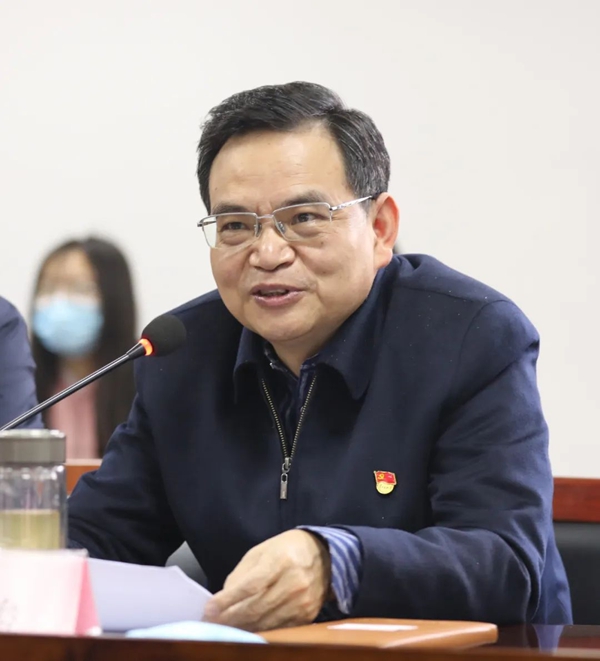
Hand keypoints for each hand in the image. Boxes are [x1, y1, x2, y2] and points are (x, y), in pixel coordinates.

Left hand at [203, 530, 330, 631]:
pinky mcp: (307, 616)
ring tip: (223, 628)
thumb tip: (223, 599)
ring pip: (265, 622)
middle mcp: (294, 582)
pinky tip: (246, 631)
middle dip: (229, 617)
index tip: (209, 609)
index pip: (251, 585)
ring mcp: (302, 602)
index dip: (228, 600)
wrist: (325, 555)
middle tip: (210, 623)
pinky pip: (278, 629)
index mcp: (281, 560)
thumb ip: (242, 574)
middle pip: (256, 607)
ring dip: (241, 628)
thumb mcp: (262, 551)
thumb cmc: (286, 550)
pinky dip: (259, 631)